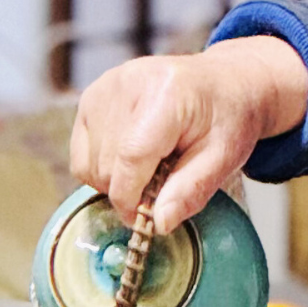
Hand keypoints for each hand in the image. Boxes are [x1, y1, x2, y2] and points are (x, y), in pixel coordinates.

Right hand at [70, 39, 307, 234]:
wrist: (223, 83)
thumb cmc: (226, 117)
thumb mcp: (224, 157)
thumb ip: (191, 190)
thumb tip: (159, 223)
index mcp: (166, 93)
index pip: (130, 157)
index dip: (131, 198)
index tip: (144, 220)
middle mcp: (127, 83)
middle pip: (107, 165)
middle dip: (130, 190)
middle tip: (163, 183)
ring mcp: (104, 88)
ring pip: (89, 164)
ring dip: (117, 180)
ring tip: (152, 165)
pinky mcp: (91, 97)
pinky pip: (81, 154)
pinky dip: (103, 168)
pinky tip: (132, 159)